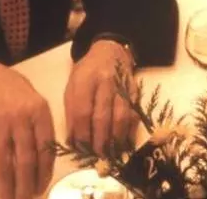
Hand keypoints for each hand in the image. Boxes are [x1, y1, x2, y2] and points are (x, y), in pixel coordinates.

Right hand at [0, 62, 54, 198]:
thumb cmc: (15, 94)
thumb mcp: (35, 102)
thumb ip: (41, 129)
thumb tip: (45, 165)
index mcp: (40, 111)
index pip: (45, 148)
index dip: (44, 172)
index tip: (42, 187)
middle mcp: (20, 117)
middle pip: (25, 159)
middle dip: (26, 184)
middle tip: (25, 198)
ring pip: (4, 162)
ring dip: (7, 185)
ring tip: (10, 198)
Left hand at [64, 40, 138, 155]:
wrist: (110, 52)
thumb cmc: (87, 72)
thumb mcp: (72, 86)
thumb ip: (71, 112)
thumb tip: (72, 140)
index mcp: (85, 80)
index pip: (82, 111)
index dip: (81, 133)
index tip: (79, 148)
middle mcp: (105, 82)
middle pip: (102, 116)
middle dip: (99, 140)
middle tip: (96, 155)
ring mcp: (122, 87)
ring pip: (121, 116)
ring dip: (115, 138)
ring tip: (110, 153)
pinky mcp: (134, 91)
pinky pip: (134, 113)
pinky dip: (129, 130)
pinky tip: (123, 142)